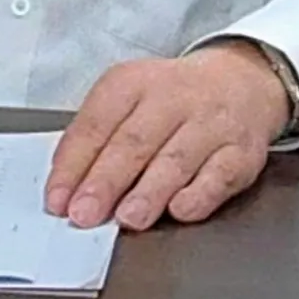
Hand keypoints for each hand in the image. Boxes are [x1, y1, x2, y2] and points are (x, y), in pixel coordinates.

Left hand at [45, 42, 289, 231]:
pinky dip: (199, 194)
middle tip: (84, 213)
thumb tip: (66, 183)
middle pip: (135, 141)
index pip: (98, 121)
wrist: (241, 80)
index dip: (74, 162)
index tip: (57, 198)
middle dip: (106, 181)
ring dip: (149, 191)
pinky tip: (180, 209)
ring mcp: (210, 124)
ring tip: (127, 218)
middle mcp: (173, 98)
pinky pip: (220, 174)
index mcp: (135, 81)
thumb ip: (99, 135)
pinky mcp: (241, 152)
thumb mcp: (130, 98)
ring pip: (175, 159)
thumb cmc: (173, 98)